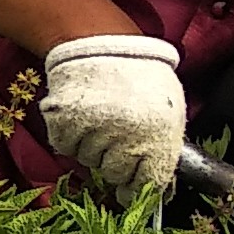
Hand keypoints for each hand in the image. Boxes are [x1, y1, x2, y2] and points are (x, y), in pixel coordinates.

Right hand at [38, 34, 183, 197]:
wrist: (101, 41)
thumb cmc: (141, 76)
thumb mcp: (168, 110)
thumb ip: (164, 147)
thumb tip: (163, 187)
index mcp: (158, 137)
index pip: (148, 183)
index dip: (139, 189)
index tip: (131, 191)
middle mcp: (126, 139)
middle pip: (114, 174)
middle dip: (115, 162)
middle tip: (115, 140)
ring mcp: (94, 131)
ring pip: (88, 161)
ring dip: (92, 147)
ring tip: (99, 118)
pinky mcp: (65, 122)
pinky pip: (66, 147)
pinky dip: (70, 136)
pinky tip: (81, 116)